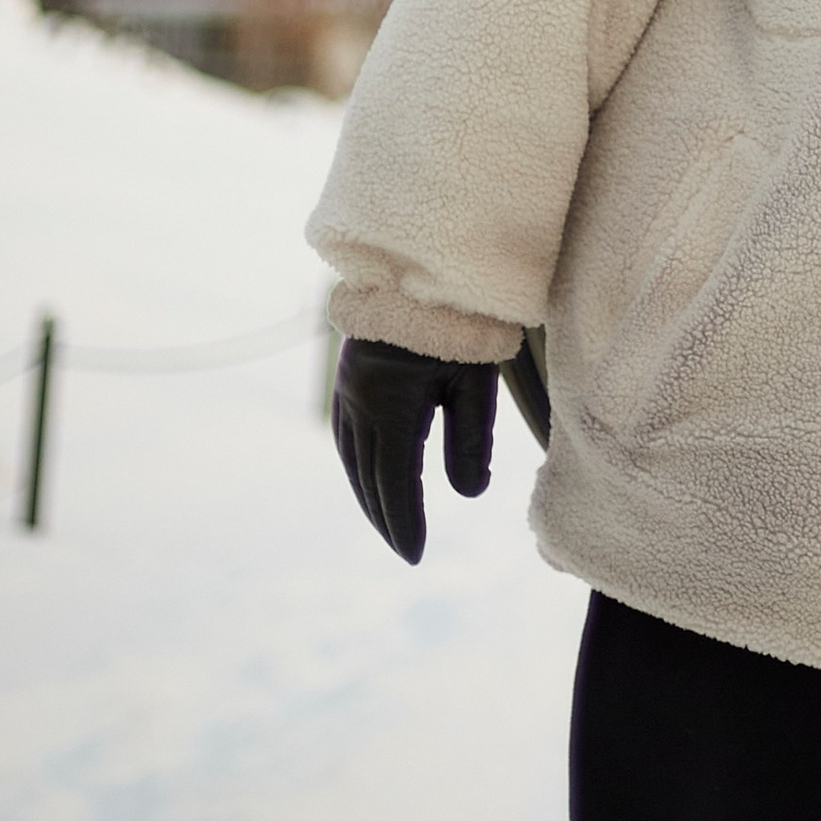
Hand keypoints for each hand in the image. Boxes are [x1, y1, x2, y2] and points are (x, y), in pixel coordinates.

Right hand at [333, 339, 496, 563]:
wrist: (419, 263)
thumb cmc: (458, 319)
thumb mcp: (474, 378)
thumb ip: (472, 438)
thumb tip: (470, 494)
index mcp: (389, 407)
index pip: (396, 482)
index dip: (405, 522)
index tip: (415, 556)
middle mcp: (359, 402)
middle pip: (369, 476)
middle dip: (386, 516)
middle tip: (404, 548)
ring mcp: (348, 387)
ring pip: (352, 457)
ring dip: (368, 494)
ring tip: (387, 521)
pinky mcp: (348, 374)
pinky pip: (347, 433)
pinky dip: (358, 464)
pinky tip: (368, 474)